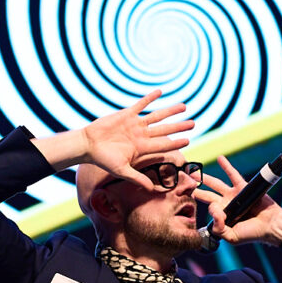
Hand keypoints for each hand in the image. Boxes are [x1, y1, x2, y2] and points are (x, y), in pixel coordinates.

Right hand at [80, 89, 195, 189]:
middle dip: (179, 126)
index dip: (176, 142)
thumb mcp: (121, 170)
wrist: (88, 144)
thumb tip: (152, 190)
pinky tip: (160, 92)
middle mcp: (141, 135)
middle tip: (193, 123)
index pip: (163, 145)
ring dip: (170, 111)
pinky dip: (150, 98)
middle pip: (165, 129)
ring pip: (157, 116)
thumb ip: (138, 178)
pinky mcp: (126, 114)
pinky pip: (141, 104)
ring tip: (184, 106)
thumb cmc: (103, 159)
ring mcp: (135, 124)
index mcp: (142, 148)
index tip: (188, 141)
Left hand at [196, 155, 281, 244]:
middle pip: (207, 195)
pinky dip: (226, 166)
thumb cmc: (252, 233)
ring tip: (194, 172)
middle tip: (183, 183)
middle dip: (196, 189)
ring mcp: (234, 195)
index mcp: (222, 216)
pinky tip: (219, 158)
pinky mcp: (243, 187)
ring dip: (205, 178)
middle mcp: (226, 204)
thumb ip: (218, 229)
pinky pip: (233, 174)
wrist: (270, 226)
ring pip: (216, 184)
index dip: (211, 210)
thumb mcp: (231, 236)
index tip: (219, 212)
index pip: (209, 209)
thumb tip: (212, 209)